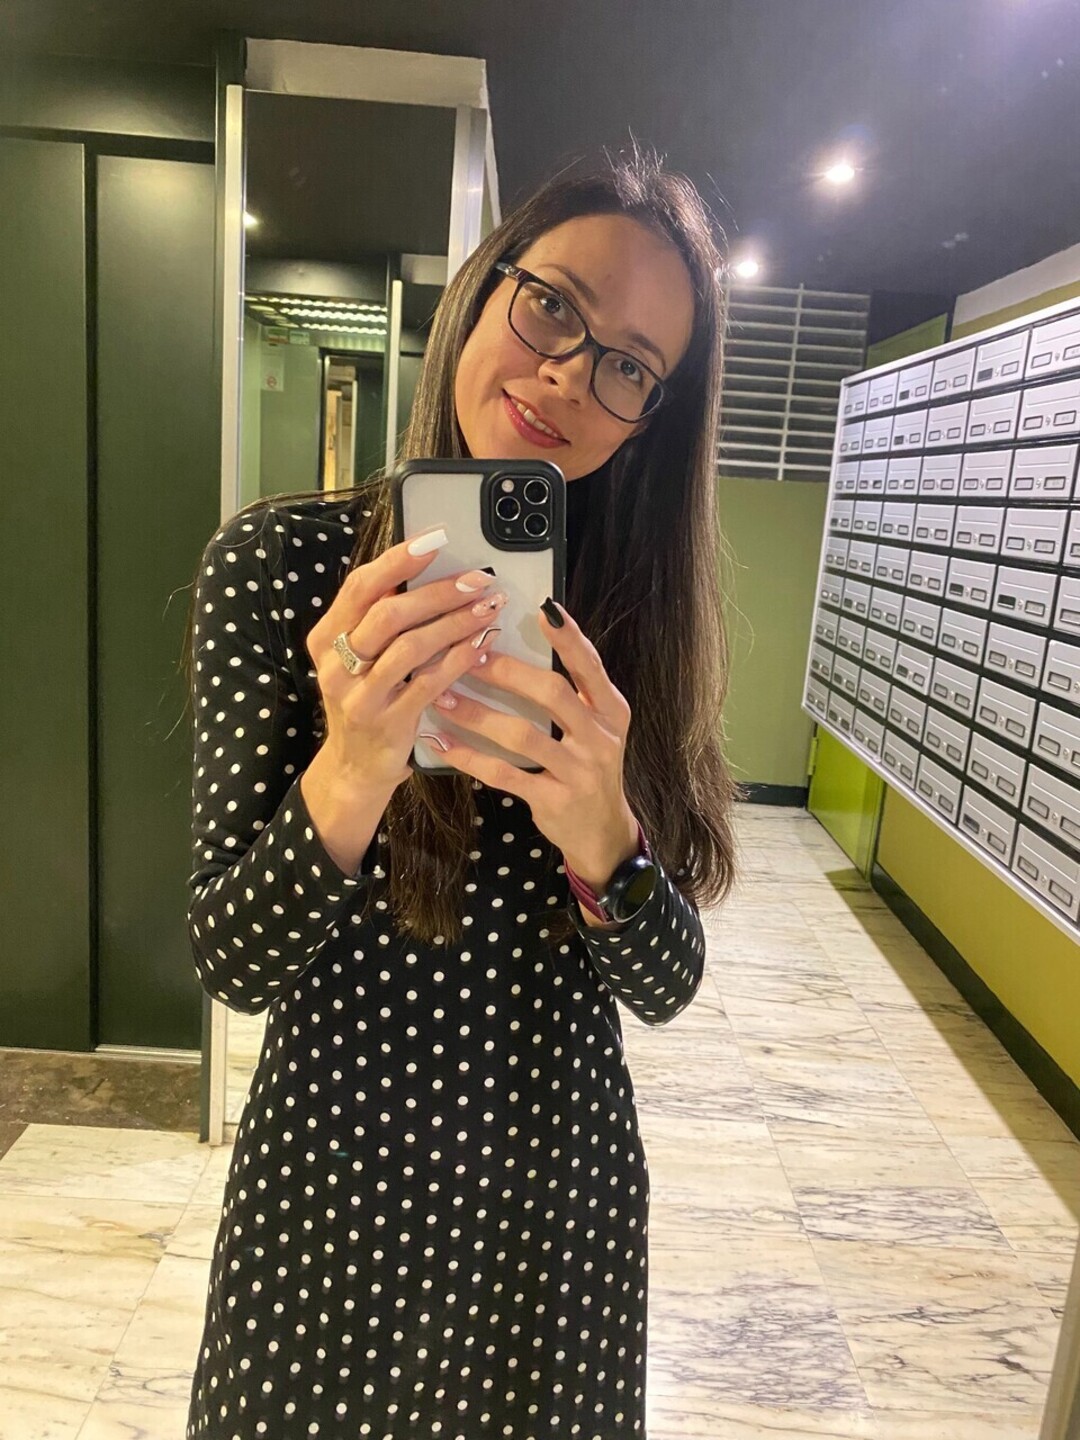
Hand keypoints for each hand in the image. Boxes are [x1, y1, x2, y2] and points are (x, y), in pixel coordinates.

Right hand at [303, 528, 504, 793]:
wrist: (354, 767)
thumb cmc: (367, 700)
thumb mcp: (357, 658)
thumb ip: (377, 620)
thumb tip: (424, 572)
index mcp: (326, 638)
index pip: (360, 587)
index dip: (398, 560)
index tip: (436, 538)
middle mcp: (336, 665)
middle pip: (388, 614)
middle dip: (439, 592)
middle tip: (478, 580)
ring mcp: (359, 696)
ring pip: (411, 647)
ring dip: (456, 623)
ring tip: (488, 608)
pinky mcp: (387, 723)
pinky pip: (430, 683)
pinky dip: (461, 659)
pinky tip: (484, 644)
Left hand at [422, 600, 640, 889]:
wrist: (601, 832)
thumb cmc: (587, 766)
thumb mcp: (594, 726)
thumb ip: (572, 691)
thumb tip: (525, 642)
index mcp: (610, 710)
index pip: (589, 665)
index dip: (568, 637)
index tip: (541, 608)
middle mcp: (600, 738)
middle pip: (553, 694)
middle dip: (508, 671)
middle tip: (468, 652)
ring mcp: (578, 771)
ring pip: (523, 735)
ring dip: (478, 714)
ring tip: (443, 696)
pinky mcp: (554, 800)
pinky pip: (505, 774)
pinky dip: (469, 757)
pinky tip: (441, 742)